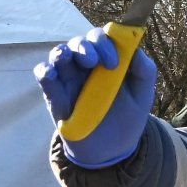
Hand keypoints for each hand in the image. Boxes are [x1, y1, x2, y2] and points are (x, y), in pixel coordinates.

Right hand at [32, 26, 155, 167]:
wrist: (113, 149)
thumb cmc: (128, 116)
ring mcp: (69, 78)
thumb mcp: (143, 95)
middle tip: (93, 62)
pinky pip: (43, 74)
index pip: (103, 38)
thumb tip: (135, 51)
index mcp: (108, 60)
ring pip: (59, 53)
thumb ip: (144, 71)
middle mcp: (86, 65)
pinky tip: (52, 74)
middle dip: (86, 46)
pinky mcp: (54, 94)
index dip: (106, 41)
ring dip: (63, 52)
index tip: (114, 61)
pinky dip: (45, 70)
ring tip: (71, 61)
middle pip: (80, 42)